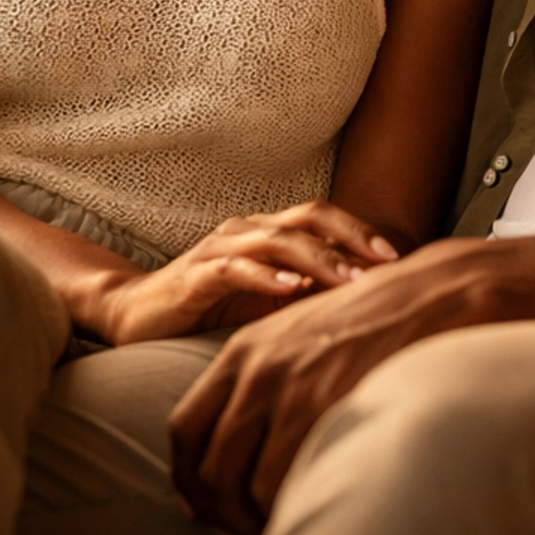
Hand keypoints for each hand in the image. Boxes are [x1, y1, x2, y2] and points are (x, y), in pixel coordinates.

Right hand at [84, 203, 399, 346]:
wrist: (134, 316)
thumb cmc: (207, 310)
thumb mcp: (267, 303)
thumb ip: (306, 296)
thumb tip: (363, 305)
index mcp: (268, 232)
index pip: (324, 219)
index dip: (362, 232)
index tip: (400, 258)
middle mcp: (247, 230)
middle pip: (309, 218)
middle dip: (352, 238)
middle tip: (389, 263)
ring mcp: (220, 249)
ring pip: (278, 240)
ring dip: (320, 259)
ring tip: (352, 280)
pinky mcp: (195, 275)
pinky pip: (234, 268)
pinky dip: (264, 276)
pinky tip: (290, 289)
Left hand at [170, 236, 507, 533]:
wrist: (432, 295)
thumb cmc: (376, 323)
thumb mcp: (304, 336)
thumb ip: (268, 379)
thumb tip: (249, 438)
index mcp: (243, 351)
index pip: (185, 428)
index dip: (187, 478)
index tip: (201, 507)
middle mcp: (257, 370)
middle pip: (209, 466)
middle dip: (218, 514)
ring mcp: (291, 390)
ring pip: (244, 485)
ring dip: (253, 521)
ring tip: (279, 531)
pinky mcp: (327, 408)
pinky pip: (286, 481)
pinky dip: (287, 509)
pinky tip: (307, 514)